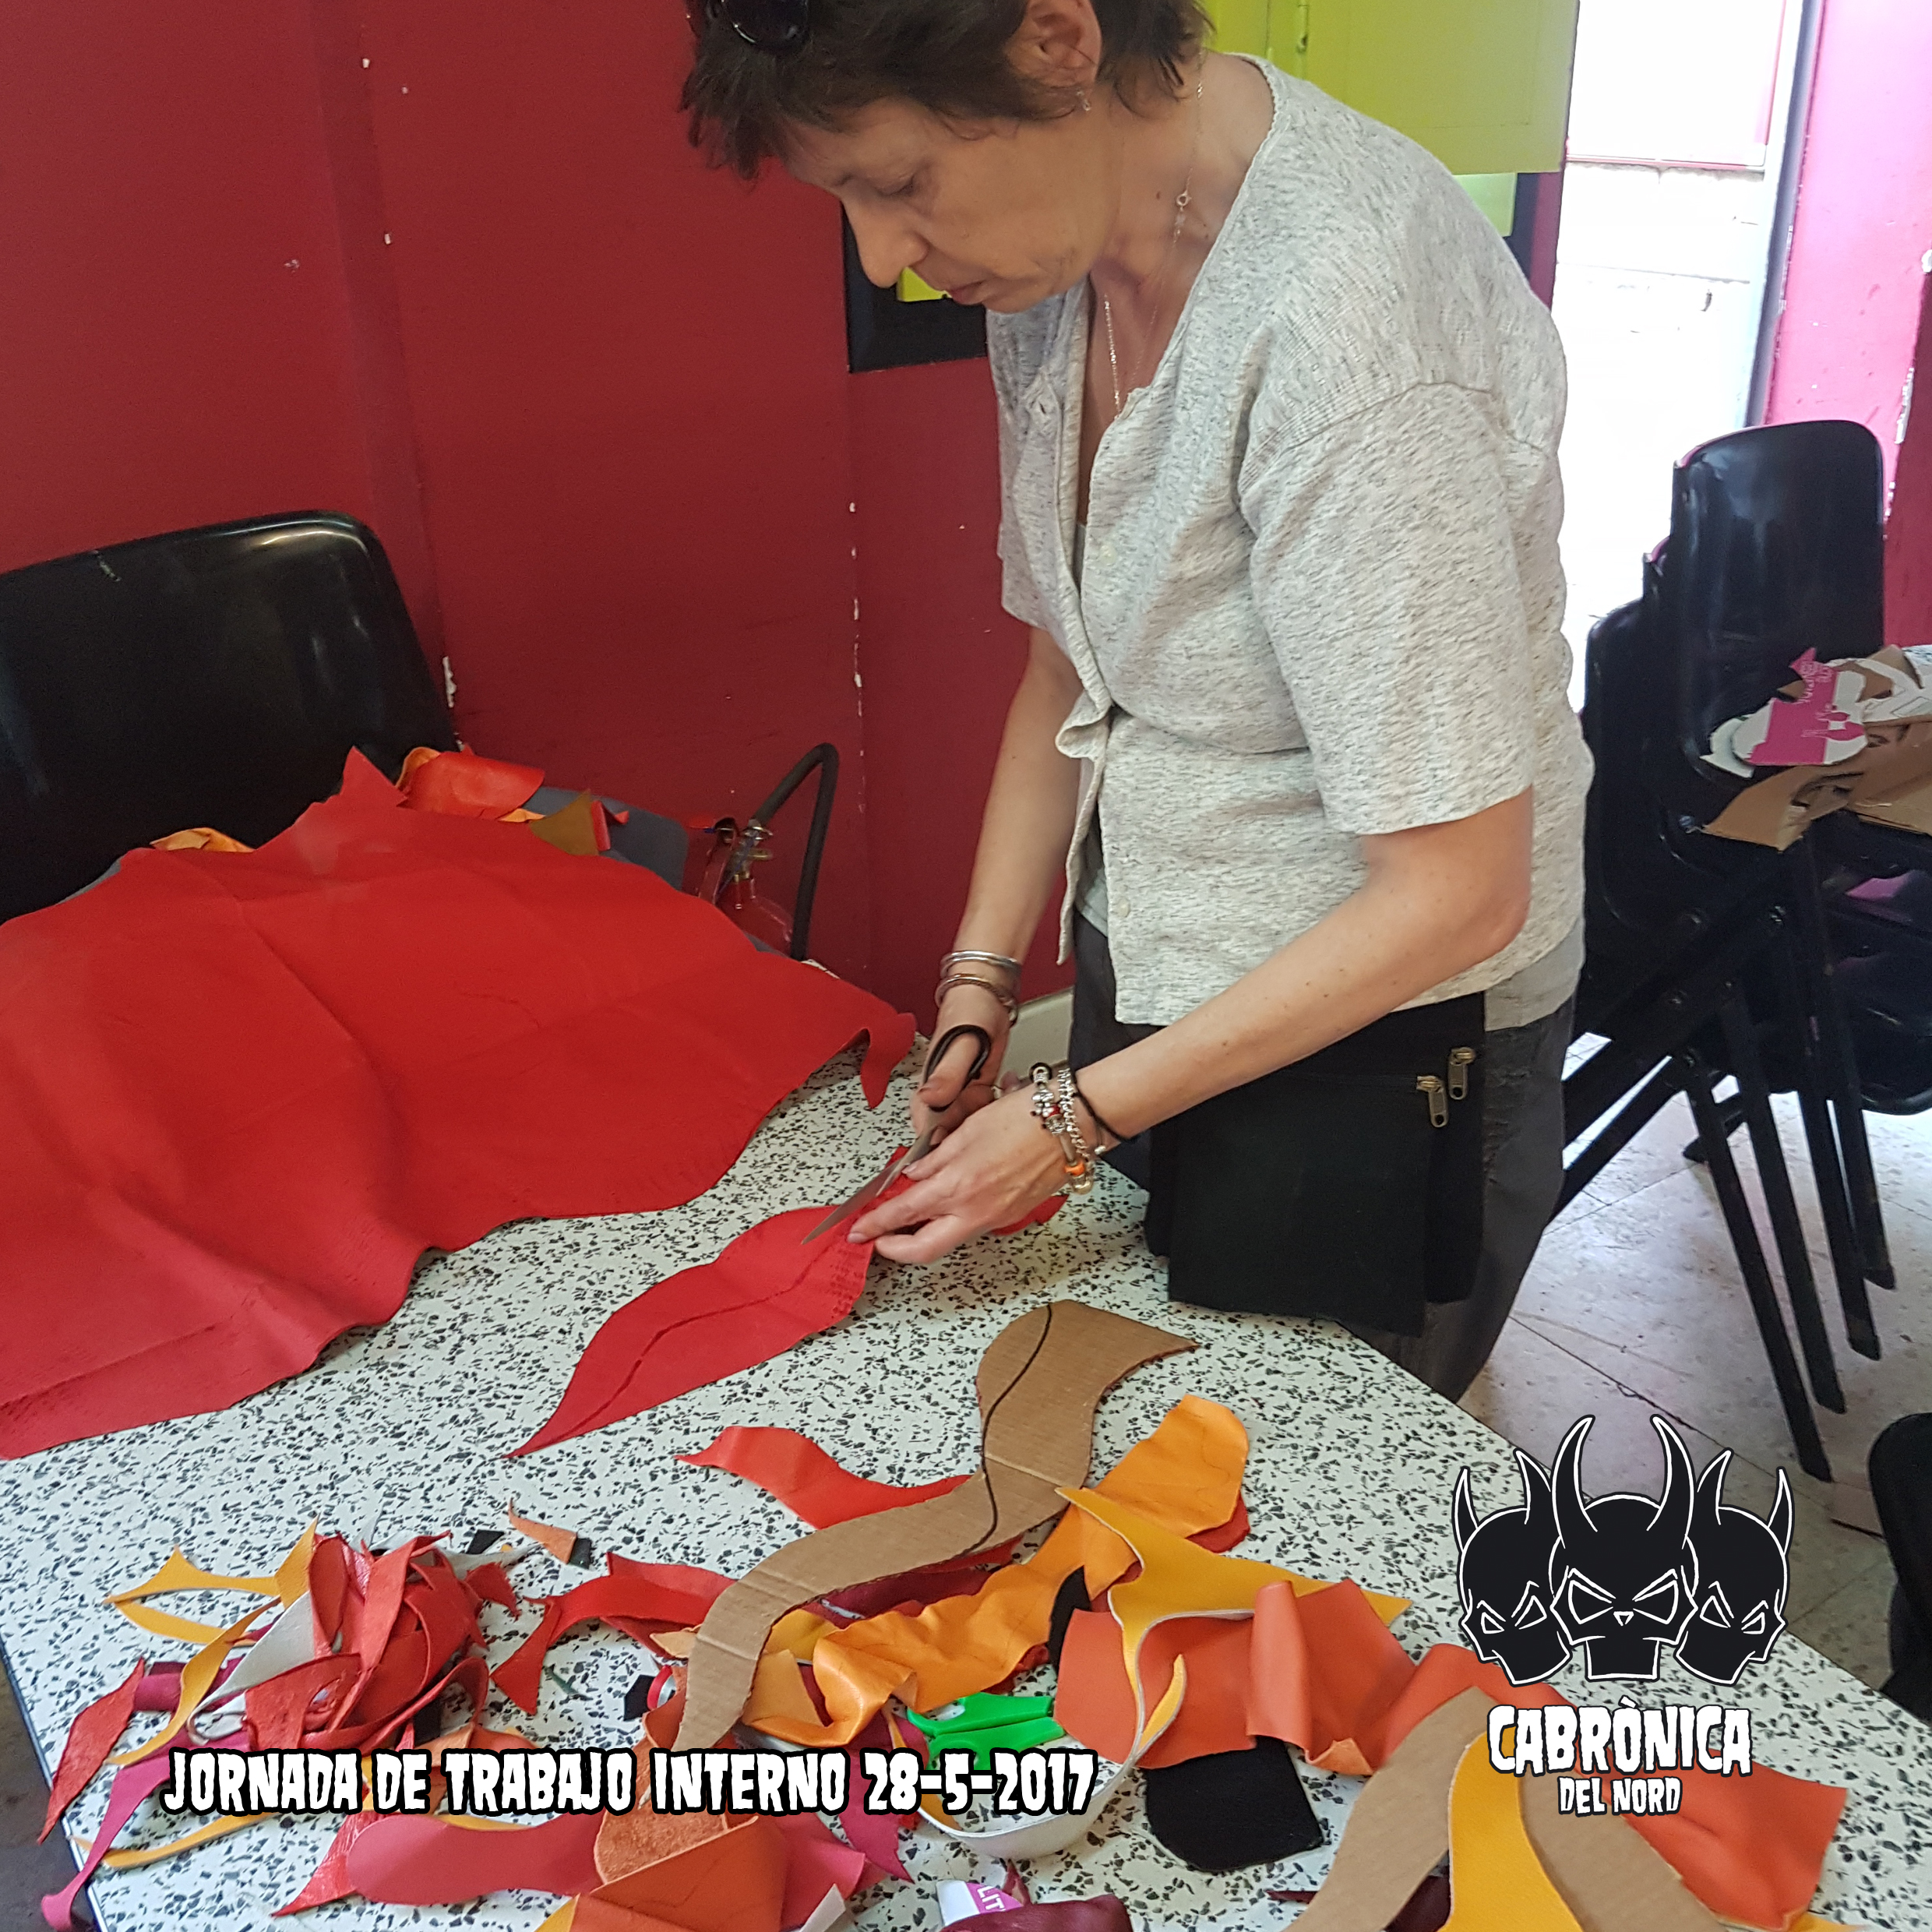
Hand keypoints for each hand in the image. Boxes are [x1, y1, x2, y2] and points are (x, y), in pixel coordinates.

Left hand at [852, 1081, 1067, 1261]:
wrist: (1070, 1124)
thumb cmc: (1026, 1118)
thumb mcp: (967, 1130)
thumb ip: (935, 1159)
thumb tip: (914, 1175)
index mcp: (958, 1186)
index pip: (903, 1214)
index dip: (875, 1225)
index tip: (860, 1229)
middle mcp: (976, 1210)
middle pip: (925, 1249)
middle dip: (896, 1249)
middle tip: (879, 1239)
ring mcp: (996, 1217)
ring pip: (949, 1238)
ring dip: (924, 1233)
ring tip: (910, 1214)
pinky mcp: (1011, 1214)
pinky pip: (972, 1225)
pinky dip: (952, 1219)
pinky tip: (947, 1202)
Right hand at [911, 983, 1011, 1145]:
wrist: (988, 996)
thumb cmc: (968, 1011)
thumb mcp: (960, 1043)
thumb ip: (947, 1072)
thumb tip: (929, 1098)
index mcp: (928, 1088)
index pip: (927, 1130)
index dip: (943, 1144)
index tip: (961, 1147)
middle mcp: (940, 1095)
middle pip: (951, 1133)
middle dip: (971, 1131)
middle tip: (984, 1114)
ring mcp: (959, 1095)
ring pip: (969, 1126)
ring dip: (986, 1120)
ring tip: (993, 1098)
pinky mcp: (975, 1091)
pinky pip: (983, 1113)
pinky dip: (995, 1110)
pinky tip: (1001, 1096)